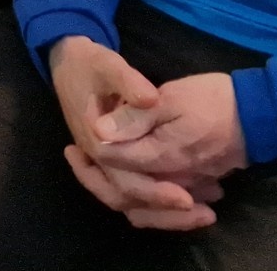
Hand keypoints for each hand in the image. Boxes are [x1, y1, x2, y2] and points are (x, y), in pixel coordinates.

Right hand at [49, 36, 219, 231]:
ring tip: (205, 212)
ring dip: (165, 213)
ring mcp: (104, 163)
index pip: (125, 180)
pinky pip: (135, 192)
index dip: (156, 192)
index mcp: (96, 143)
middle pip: (130, 201)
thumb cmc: (91, 66)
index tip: (187, 198)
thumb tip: (150, 100)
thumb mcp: (108, 66)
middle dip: (167, 213)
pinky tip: (192, 196)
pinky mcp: (114, 161)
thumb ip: (129, 83)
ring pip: (133, 203)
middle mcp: (98, 161)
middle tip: (206, 213)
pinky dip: (160, 201)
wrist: (70, 63)